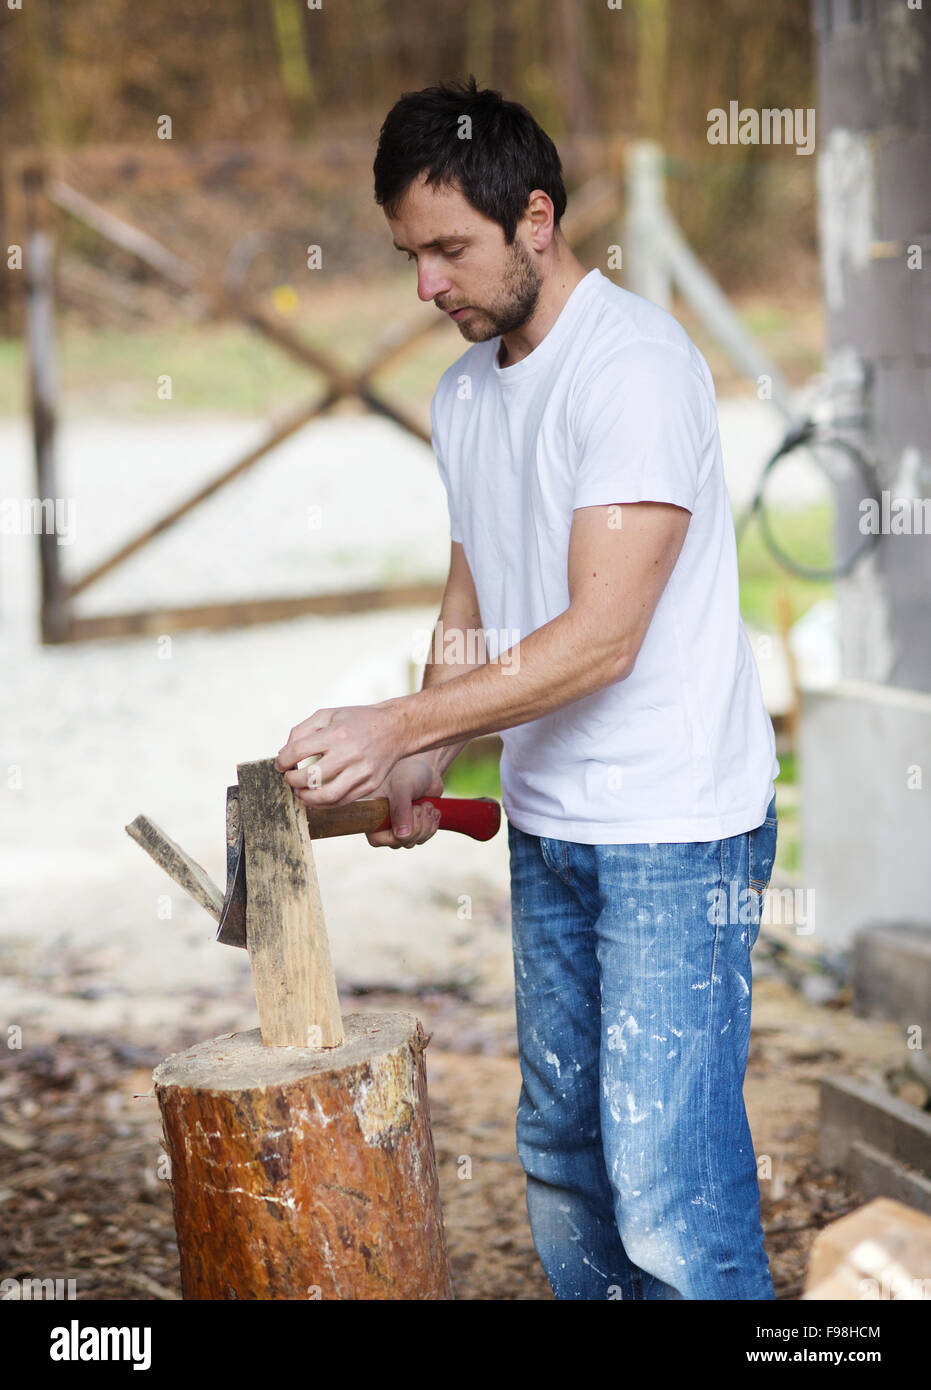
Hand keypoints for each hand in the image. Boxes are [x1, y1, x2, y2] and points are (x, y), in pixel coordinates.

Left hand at [275, 702, 403, 806]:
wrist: (396, 728)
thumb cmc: (357, 720)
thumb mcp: (328, 714)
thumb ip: (302, 730)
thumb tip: (283, 754)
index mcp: (337, 733)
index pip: (298, 751)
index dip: (283, 760)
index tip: (281, 764)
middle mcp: (350, 754)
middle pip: (310, 777)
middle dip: (292, 781)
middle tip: (289, 778)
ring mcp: (362, 772)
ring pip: (326, 797)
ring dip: (306, 798)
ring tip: (300, 793)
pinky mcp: (370, 785)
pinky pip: (342, 801)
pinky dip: (324, 804)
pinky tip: (316, 798)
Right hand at [364, 755, 444, 849]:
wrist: (425, 768)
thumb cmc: (408, 772)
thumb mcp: (402, 787)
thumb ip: (401, 809)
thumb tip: (402, 836)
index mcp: (371, 813)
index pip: (377, 840)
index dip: (394, 834)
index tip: (409, 813)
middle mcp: (382, 823)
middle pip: (399, 842)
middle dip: (416, 826)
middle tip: (420, 806)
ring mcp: (398, 826)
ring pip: (413, 841)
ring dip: (425, 825)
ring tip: (427, 805)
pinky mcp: (413, 827)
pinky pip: (423, 838)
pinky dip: (432, 825)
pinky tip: (433, 810)